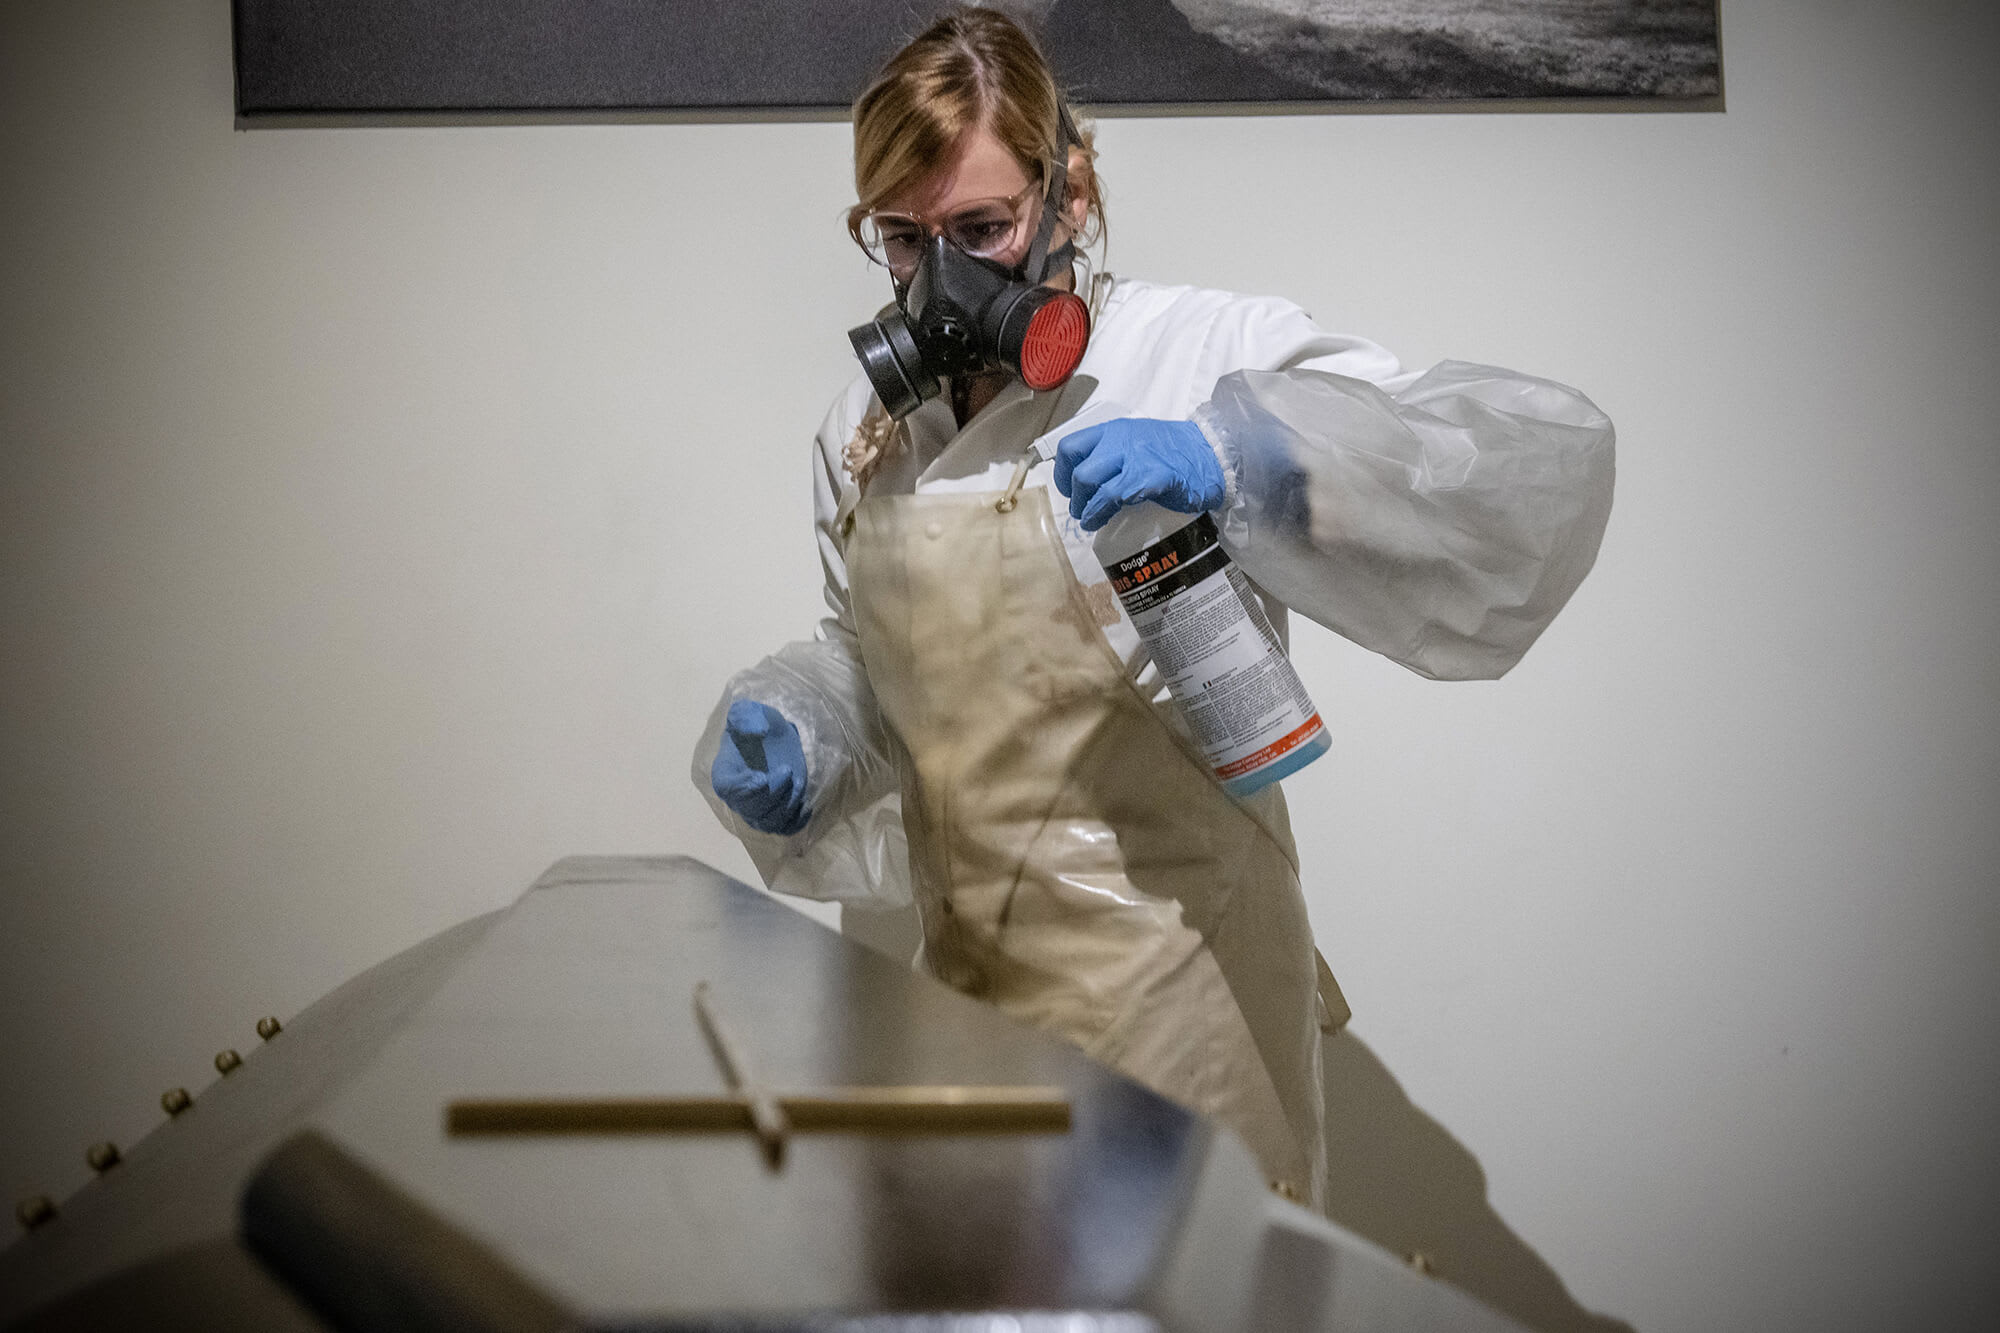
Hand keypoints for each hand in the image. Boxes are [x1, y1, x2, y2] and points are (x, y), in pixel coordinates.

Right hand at [711, 700, 809, 835]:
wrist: (773, 739)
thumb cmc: (758, 725)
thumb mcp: (750, 713)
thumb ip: (745, 716)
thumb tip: (756, 730)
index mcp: (725, 774)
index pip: (729, 789)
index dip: (743, 788)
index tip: (761, 778)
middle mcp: (738, 798)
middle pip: (751, 809)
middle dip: (773, 794)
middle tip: (788, 771)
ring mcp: (757, 809)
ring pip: (769, 822)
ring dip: (786, 807)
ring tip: (798, 782)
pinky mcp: (777, 814)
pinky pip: (785, 828)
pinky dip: (796, 822)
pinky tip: (806, 806)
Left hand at [1052, 417, 1225, 531]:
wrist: (1213, 455)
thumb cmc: (1178, 453)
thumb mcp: (1139, 443)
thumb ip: (1115, 455)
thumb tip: (1089, 481)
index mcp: (1114, 431)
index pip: (1071, 446)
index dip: (1062, 472)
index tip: (1070, 489)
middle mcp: (1119, 440)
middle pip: (1077, 467)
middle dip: (1073, 493)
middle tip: (1080, 508)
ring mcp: (1134, 457)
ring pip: (1088, 480)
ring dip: (1083, 506)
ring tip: (1088, 519)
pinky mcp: (1149, 476)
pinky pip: (1112, 496)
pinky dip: (1099, 513)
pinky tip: (1099, 522)